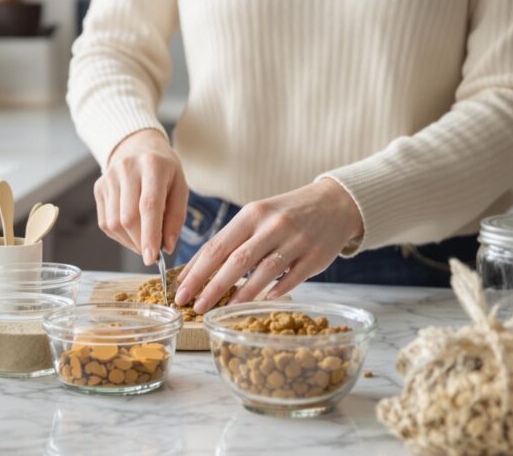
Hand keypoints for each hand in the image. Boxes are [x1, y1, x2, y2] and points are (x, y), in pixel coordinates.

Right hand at [94, 128, 188, 264]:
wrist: (138, 147)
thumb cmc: (164, 170)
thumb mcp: (180, 187)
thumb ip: (176, 217)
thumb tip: (166, 246)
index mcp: (153, 165)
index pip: (148, 205)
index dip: (150, 235)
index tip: (152, 258)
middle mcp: (127, 168)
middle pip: (128, 217)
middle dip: (140, 242)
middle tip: (152, 252)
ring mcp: (109, 177)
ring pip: (114, 223)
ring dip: (129, 241)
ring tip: (143, 241)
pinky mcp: (99, 188)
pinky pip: (106, 222)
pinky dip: (119, 235)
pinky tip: (131, 232)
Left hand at [174, 178, 362, 312]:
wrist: (333, 203)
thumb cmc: (284, 214)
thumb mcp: (255, 217)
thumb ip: (229, 241)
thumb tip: (194, 270)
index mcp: (251, 215)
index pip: (217, 246)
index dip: (196, 271)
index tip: (180, 291)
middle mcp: (272, 225)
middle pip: (236, 260)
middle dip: (212, 286)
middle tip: (194, 306)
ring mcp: (295, 240)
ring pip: (264, 271)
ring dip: (242, 294)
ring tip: (223, 310)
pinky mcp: (315, 255)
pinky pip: (293, 276)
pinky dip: (277, 290)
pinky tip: (264, 301)